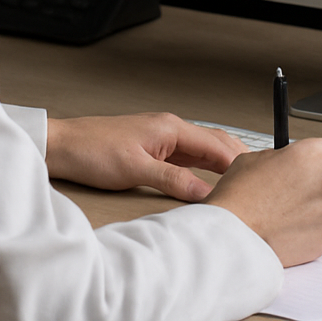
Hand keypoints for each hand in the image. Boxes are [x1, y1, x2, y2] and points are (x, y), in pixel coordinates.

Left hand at [45, 112, 248, 201]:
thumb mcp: (136, 170)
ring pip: (203, 151)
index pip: (217, 145)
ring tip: (241, 183)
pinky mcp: (152, 148)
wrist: (62, 146)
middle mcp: (170, 128)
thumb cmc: (92, 151)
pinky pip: (187, 157)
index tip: (258, 179)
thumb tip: (206, 194)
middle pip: (216, 143)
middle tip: (259, 182)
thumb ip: (174, 181)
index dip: (240, 163)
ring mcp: (161, 138)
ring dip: (222, 165)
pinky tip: (208, 181)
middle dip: (238, 161)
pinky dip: (203, 168)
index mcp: (171, 127)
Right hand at [204, 139, 321, 266]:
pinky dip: (313, 229)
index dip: (316, 161)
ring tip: (289, 211)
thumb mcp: (257, 157)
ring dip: (319, 206)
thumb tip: (288, 164)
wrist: (235, 233)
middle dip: (321, 184)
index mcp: (318, 153)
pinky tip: (290, 226)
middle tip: (295, 191)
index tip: (307, 168)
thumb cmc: (242, 196)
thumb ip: (283, 157)